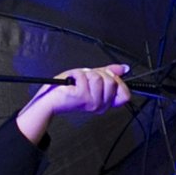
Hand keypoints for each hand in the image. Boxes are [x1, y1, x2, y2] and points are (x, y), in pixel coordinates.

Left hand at [17, 63, 132, 143]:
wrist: (50, 98)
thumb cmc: (68, 90)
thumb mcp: (91, 78)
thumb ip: (108, 73)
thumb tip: (124, 68)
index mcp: (105, 103)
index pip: (124, 94)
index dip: (117, 81)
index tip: (106, 78)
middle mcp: (100, 106)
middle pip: (112, 81)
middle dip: (98, 74)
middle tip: (87, 79)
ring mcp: (92, 102)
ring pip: (99, 78)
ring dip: (86, 74)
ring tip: (78, 82)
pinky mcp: (82, 97)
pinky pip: (85, 76)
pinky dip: (76, 74)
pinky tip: (72, 82)